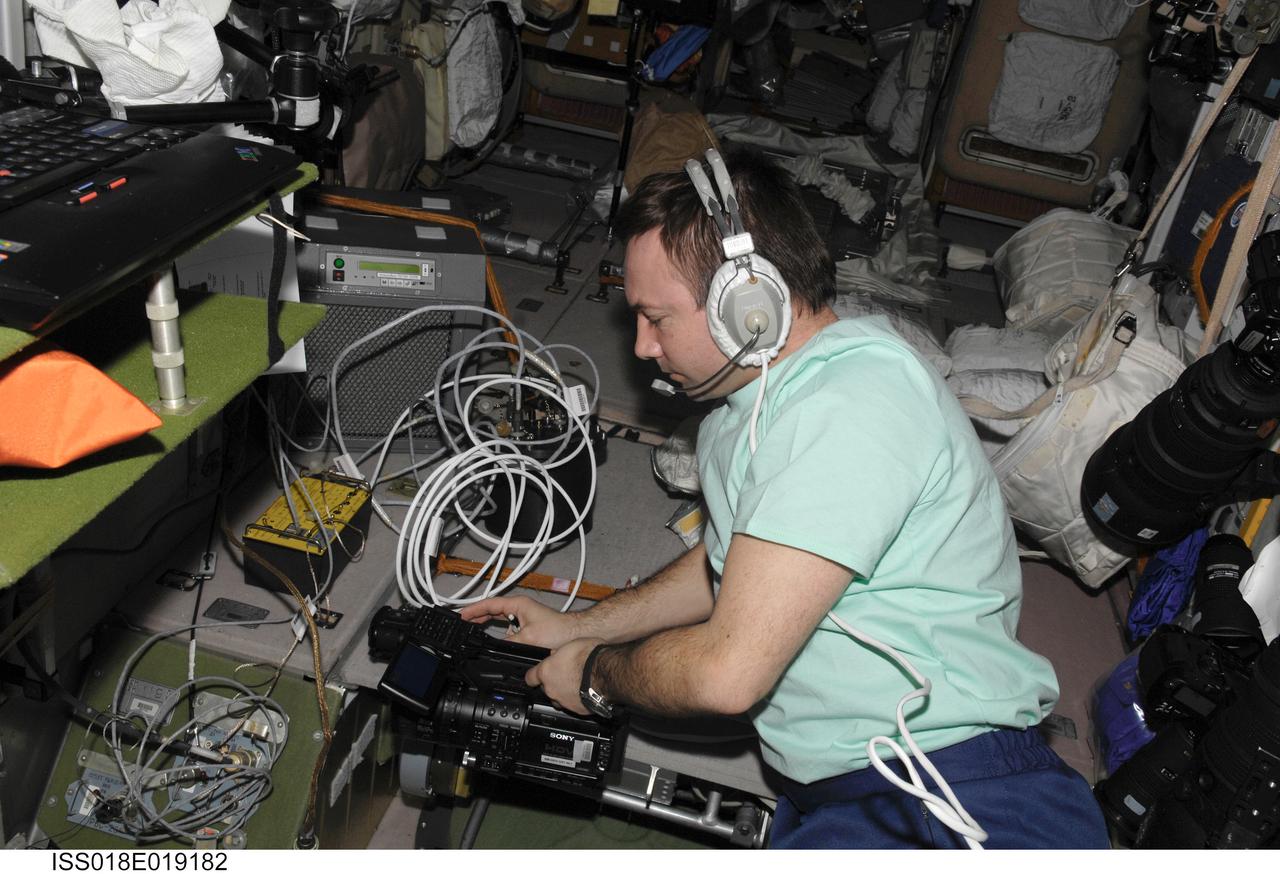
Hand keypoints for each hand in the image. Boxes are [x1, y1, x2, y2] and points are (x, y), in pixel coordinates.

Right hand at [458, 595, 580, 648]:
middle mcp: (520, 608)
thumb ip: (509, 642)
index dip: (474, 609)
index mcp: (518, 604)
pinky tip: (496, 639)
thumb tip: (498, 647)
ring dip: (488, 623)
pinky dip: (499, 632)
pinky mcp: (528, 626)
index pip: (490, 604)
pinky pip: (508, 627)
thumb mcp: (528, 638)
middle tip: (462, 621)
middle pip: (492, 610)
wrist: (574, 635)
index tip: (462, 614)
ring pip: (500, 619)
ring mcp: (524, 616)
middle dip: (477, 615)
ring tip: (473, 628)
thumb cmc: (558, 630)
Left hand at [524, 637, 602, 715]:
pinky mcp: (578, 710)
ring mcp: (564, 701)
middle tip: (566, 674)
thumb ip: (560, 652)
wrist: (605, 673)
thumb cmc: (590, 656)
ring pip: (559, 699)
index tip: (537, 675)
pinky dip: (579, 700)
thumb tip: (557, 653)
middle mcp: (552, 689)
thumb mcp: (571, 645)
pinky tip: (588, 692)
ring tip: (578, 684)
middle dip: (554, 683)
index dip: (534, 676)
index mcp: (546, 671)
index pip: (530, 677)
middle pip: (546, 689)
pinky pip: (574, 706)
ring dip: (566, 693)